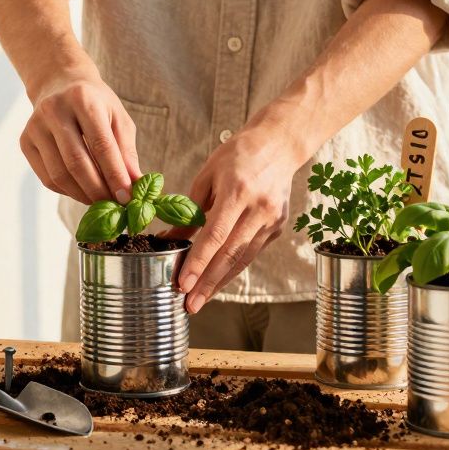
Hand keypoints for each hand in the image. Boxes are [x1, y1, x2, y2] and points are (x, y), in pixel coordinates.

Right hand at [20, 72, 141, 203]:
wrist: (60, 83)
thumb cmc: (96, 103)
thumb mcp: (118, 118)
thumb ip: (127, 152)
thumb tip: (135, 186)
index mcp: (83, 99)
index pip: (100, 145)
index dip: (115, 175)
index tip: (127, 197)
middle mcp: (54, 110)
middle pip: (76, 163)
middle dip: (98, 190)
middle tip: (114, 206)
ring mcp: (35, 126)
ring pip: (59, 175)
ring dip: (82, 195)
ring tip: (100, 201)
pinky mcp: (25, 141)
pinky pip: (47, 177)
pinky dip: (67, 191)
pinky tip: (81, 190)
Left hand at [172, 112, 309, 312]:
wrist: (278, 144)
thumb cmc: (237, 155)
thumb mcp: (208, 176)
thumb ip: (190, 210)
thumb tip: (170, 239)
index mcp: (237, 192)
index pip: (215, 235)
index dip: (198, 262)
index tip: (183, 284)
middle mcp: (258, 209)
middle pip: (230, 254)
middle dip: (208, 283)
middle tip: (190, 305)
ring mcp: (271, 220)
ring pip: (243, 259)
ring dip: (220, 283)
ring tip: (200, 300)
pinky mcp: (277, 227)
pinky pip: (251, 252)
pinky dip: (233, 269)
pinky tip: (217, 281)